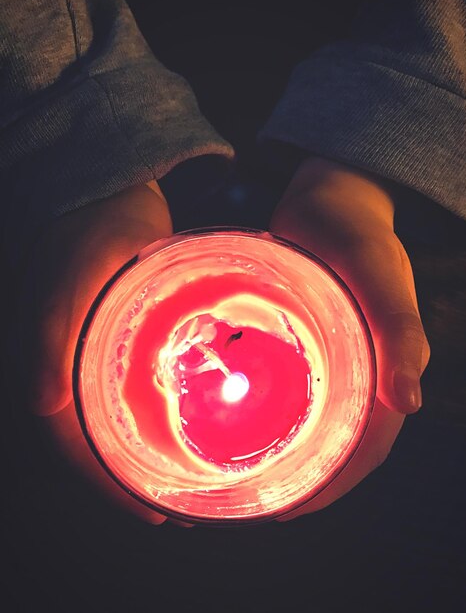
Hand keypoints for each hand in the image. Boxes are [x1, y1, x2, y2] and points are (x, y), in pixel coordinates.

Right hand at [21, 180, 174, 524]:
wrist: (116, 189)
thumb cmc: (95, 227)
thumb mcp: (75, 274)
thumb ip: (50, 333)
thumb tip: (39, 404)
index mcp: (51, 361)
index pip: (70, 445)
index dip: (106, 486)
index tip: (153, 514)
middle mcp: (70, 368)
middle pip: (96, 445)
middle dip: (132, 483)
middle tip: (180, 509)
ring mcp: (95, 356)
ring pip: (116, 423)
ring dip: (147, 457)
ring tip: (189, 482)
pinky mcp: (120, 341)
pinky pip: (135, 392)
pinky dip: (157, 419)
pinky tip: (188, 428)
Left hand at [270, 157, 430, 518]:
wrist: (329, 197)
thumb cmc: (357, 233)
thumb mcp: (378, 276)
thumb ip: (399, 332)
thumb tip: (410, 403)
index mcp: (387, 370)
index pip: (367, 450)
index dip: (333, 487)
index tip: (285, 509)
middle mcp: (362, 373)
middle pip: (338, 447)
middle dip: (303, 481)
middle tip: (253, 501)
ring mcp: (335, 360)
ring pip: (314, 424)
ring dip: (286, 454)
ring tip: (241, 474)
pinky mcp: (308, 343)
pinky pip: (293, 391)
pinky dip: (271, 415)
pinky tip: (237, 422)